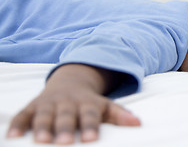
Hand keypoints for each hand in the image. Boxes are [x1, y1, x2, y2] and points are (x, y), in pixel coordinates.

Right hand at [6, 64, 140, 144]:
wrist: (71, 82)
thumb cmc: (90, 102)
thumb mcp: (105, 105)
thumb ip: (119, 114)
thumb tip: (138, 123)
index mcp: (87, 103)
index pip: (90, 114)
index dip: (90, 126)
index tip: (90, 139)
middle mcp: (68, 102)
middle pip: (66, 115)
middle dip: (64, 128)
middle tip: (64, 142)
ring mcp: (50, 103)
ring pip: (44, 114)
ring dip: (41, 126)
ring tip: (40, 140)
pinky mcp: (34, 105)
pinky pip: (24, 114)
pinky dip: (18, 124)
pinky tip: (12, 137)